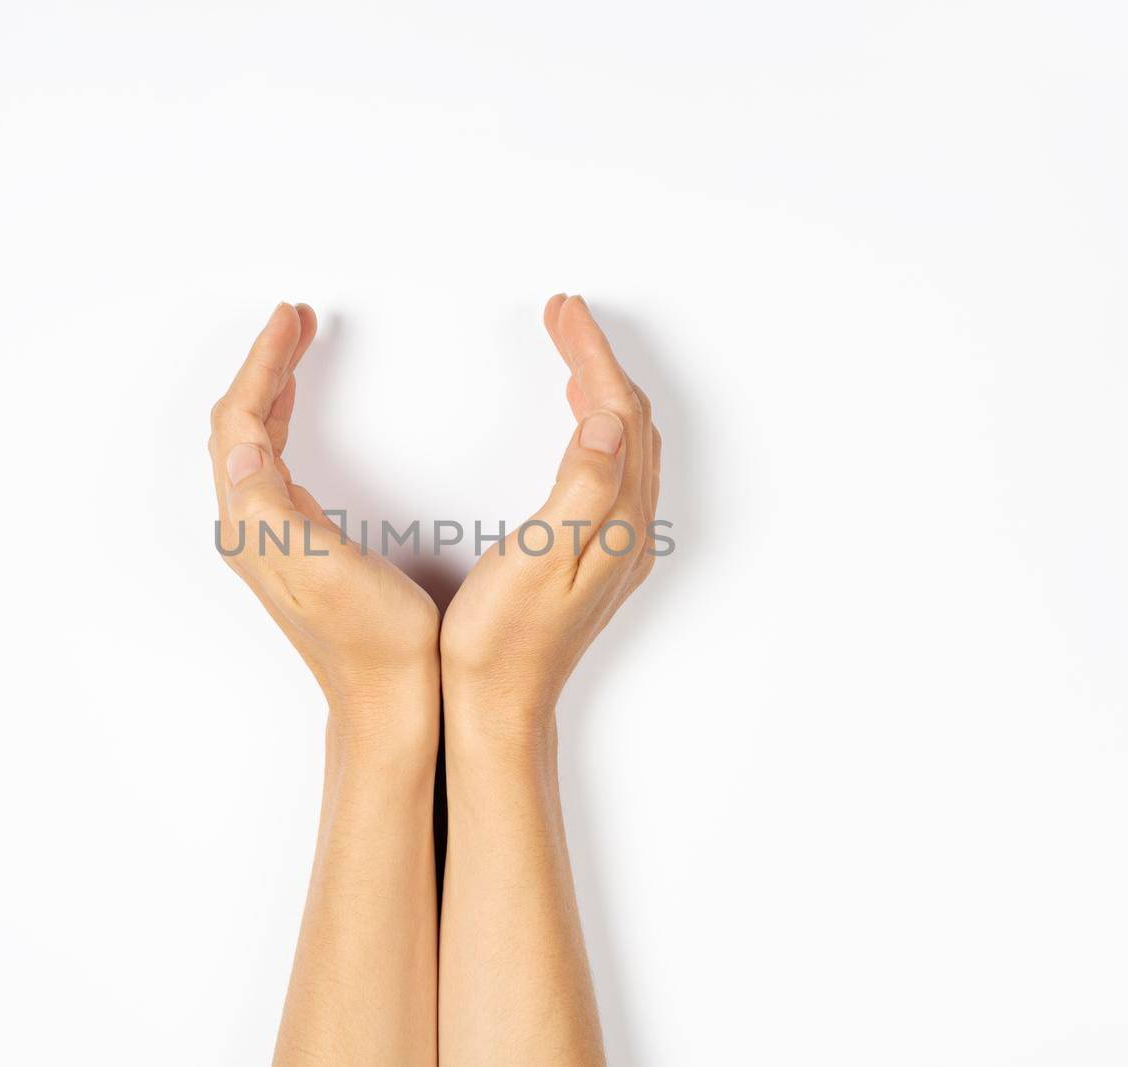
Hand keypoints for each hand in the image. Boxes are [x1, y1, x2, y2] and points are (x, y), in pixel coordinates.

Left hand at [209, 302, 439, 750]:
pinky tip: (299, 417)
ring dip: (270, 390)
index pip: (242, 422)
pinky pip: (272, 465)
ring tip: (297, 350)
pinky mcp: (293, 546)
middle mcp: (250, 527)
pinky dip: (283, 424)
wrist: (389, 700)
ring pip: (252, 444)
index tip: (293, 318)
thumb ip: (272, 506)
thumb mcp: (322, 567)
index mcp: (254, 524)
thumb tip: (242, 445)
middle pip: (239, 425)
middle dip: (263, 366)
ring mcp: (268, 537)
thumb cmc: (373, 638)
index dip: (264, 363)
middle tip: (296, 321)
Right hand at [440, 294, 661, 747]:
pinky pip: (616, 470)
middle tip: (562, 316)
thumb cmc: (502, 639)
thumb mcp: (538, 556)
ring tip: (571, 354)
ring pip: (626, 444)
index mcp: (613, 518)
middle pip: (629, 418)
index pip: (615, 411)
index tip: (562, 310)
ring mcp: (616, 543)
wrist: (499, 705)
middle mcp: (626, 527)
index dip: (591, 352)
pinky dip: (600, 428)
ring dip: (603, 391)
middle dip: (599, 359)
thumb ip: (580, 485)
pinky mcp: (599, 557)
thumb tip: (607, 420)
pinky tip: (579, 425)